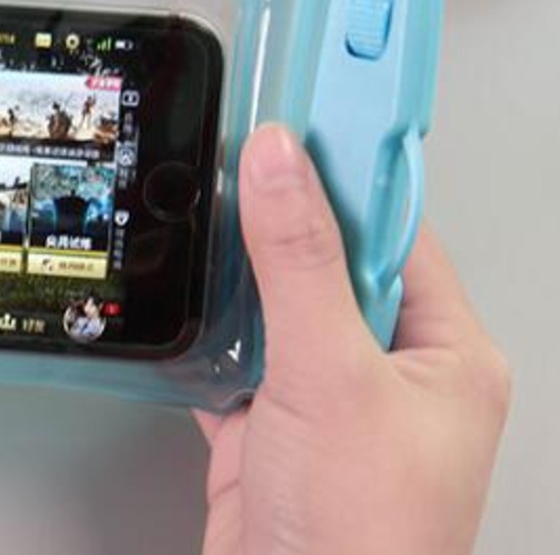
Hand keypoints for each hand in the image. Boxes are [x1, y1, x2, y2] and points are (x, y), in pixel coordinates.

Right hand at [195, 125, 510, 554]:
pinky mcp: (270, 432)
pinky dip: (203, 339)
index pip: (397, 232)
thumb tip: (281, 168)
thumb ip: (299, 264)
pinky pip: (233, 361)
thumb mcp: (333, 376)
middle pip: (329, 267)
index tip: (309, 117)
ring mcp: (326, 405)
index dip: (349, 174)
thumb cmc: (365, 538)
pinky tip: (183, 310)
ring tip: (205, 220)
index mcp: (447, 355)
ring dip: (237, 280)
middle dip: (280, 223)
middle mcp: (392, 376)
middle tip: (240, 159)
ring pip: (275, 311)